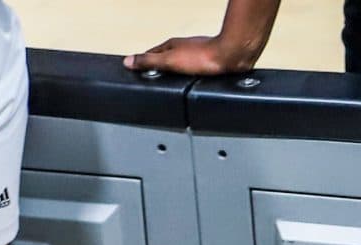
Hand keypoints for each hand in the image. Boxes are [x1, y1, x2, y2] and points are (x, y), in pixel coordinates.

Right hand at [125, 32, 258, 76]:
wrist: (232, 57)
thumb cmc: (205, 57)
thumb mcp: (169, 61)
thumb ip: (149, 62)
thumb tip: (128, 61)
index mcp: (171, 46)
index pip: (151, 54)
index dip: (143, 63)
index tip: (137, 71)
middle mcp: (183, 48)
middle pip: (166, 58)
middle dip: (160, 69)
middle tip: (153, 80)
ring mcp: (197, 54)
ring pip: (181, 64)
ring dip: (175, 73)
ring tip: (171, 83)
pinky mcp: (209, 62)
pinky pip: (195, 70)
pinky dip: (190, 76)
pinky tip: (192, 82)